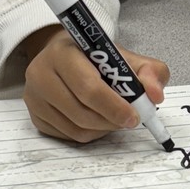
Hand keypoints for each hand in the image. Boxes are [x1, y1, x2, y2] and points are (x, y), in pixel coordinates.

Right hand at [23, 28, 169, 142]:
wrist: (65, 53)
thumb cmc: (95, 55)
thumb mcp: (125, 55)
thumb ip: (149, 70)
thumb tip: (155, 95)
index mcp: (63, 52)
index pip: (88, 86)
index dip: (114, 105)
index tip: (134, 115)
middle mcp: (41, 74)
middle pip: (81, 111)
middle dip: (111, 119)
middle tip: (130, 119)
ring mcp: (34, 98)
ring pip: (75, 128)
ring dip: (102, 129)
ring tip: (116, 118)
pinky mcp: (35, 117)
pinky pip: (67, 136)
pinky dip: (89, 133)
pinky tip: (99, 120)